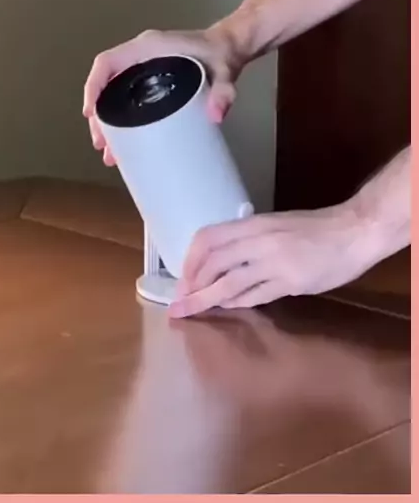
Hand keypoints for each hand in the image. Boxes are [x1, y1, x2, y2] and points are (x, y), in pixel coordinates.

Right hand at [83, 24, 244, 164]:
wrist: (231, 47)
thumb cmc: (222, 54)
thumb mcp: (224, 72)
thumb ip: (223, 91)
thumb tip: (216, 115)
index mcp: (149, 47)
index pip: (108, 62)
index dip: (94, 86)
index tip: (91, 114)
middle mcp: (142, 55)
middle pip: (107, 83)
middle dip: (100, 115)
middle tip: (102, 144)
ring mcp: (144, 67)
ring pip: (114, 92)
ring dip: (108, 121)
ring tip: (110, 152)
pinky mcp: (151, 79)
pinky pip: (126, 95)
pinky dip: (122, 118)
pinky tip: (126, 143)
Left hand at [169, 202, 374, 317]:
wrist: (353, 231)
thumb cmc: (315, 227)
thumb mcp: (276, 224)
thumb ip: (250, 239)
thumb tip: (223, 260)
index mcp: (255, 224)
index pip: (208, 239)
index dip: (191, 259)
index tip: (183, 276)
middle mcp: (260, 242)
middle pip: (213, 265)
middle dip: (193, 285)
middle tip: (182, 300)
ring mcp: (275, 264)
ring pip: (229, 285)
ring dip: (207, 300)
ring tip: (192, 310)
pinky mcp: (291, 284)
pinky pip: (255, 297)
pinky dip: (237, 304)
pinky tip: (227, 308)